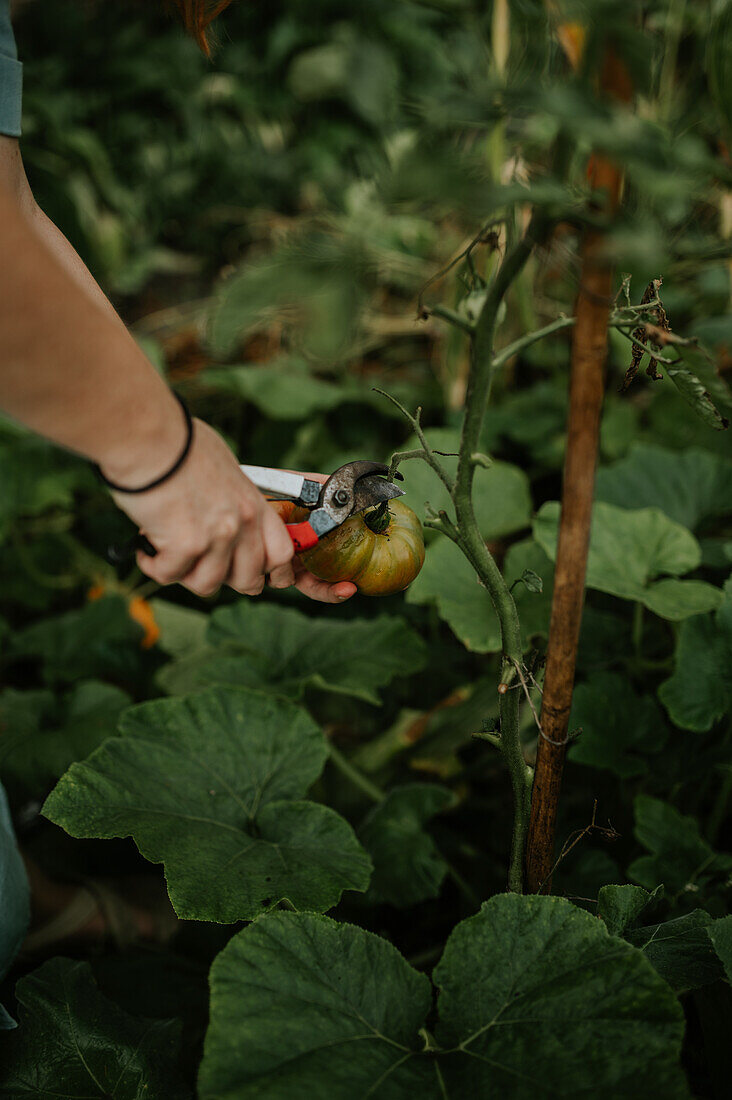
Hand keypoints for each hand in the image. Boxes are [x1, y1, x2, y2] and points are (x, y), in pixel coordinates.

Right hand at [108, 421, 355, 602]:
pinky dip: (153, 565)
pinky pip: (171, 575)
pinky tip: (145, 548)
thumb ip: (231, 499)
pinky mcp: (187, 545)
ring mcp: (218, 536)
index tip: (258, 579)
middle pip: (249, 579)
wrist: (149, 434)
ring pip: (208, 585)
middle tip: (198, 568)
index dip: (272, 574)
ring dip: (183, 574)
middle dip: (223, 581)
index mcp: (254, 503)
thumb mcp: (222, 468)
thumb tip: (221, 515)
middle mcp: (243, 522)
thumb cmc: (177, 443)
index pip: (282, 554)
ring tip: (164, 552)